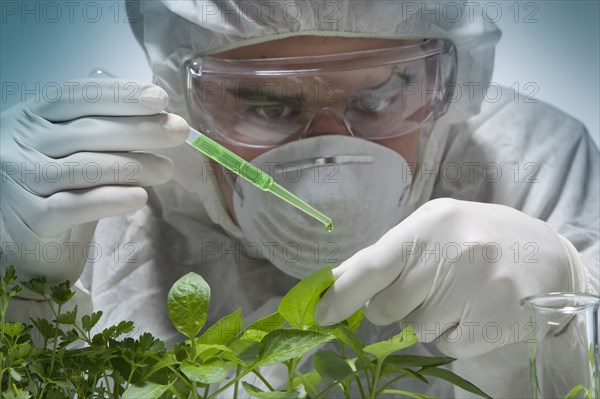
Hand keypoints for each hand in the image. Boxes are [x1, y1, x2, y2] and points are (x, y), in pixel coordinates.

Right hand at [0, 79, 187, 288]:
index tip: (160, 99)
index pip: (76, 97)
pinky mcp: (30, 219)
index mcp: (32, 118)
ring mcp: (22, 180)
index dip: (120, 95)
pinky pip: (74, 206)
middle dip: (139, 129)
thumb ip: (103, 133)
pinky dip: (110, 200)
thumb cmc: (58, 188)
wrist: (27, 238)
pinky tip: (140, 198)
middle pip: (86, 131)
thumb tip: (161, 121)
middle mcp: (22, 144)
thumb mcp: (71, 150)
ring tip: (166, 170)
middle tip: (177, 131)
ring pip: (84, 168)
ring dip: (133, 166)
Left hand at [315, 198, 584, 358]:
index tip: (319, 314)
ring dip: (426, 317)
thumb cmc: (474, 235)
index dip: (340, 295)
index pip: (372, 266)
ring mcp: (479, 290)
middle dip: (391, 305)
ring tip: (456, 291)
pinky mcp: (496, 323)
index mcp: (431, 224)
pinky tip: (473, 308)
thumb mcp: (430, 227)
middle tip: (421, 287)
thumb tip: (334, 279)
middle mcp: (455, 254)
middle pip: (388, 306)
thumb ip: (384, 252)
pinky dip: (451, 333)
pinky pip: (446, 345)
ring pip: (417, 328)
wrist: (543, 254)